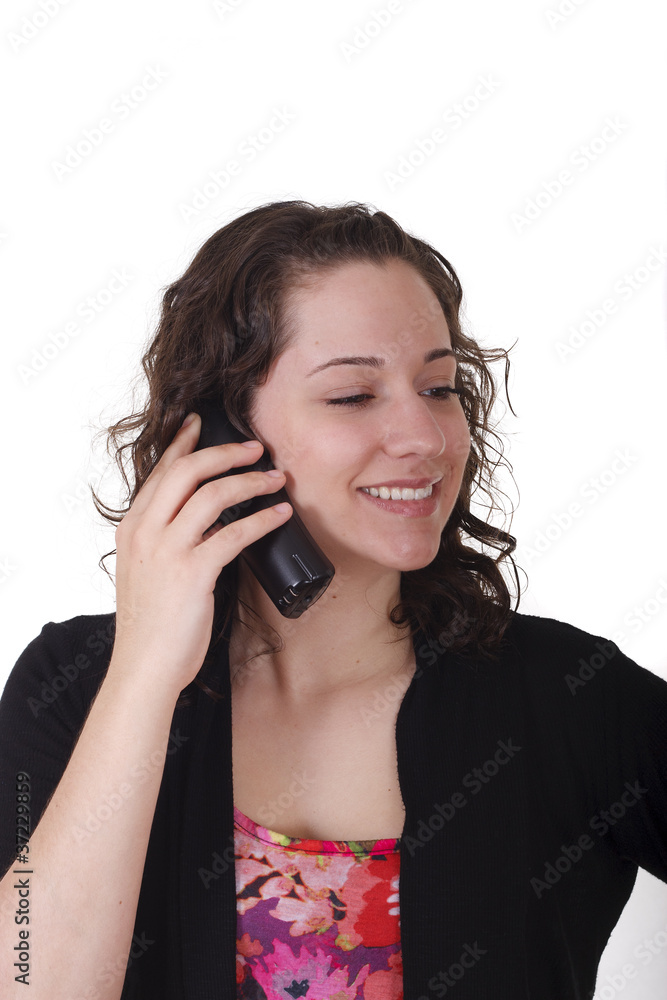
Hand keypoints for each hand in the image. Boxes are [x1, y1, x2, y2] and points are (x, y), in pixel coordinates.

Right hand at [110, 412, 291, 694]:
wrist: (144, 667)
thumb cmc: (152, 625)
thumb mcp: (147, 572)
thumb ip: (167, 542)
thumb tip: (206, 522)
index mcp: (132, 527)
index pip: (161, 471)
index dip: (184, 443)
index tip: (201, 422)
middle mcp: (145, 531)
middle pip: (188, 471)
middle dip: (225, 452)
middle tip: (256, 447)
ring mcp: (167, 550)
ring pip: (213, 494)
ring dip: (251, 481)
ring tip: (277, 479)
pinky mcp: (192, 572)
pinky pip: (235, 532)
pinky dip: (263, 519)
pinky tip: (280, 514)